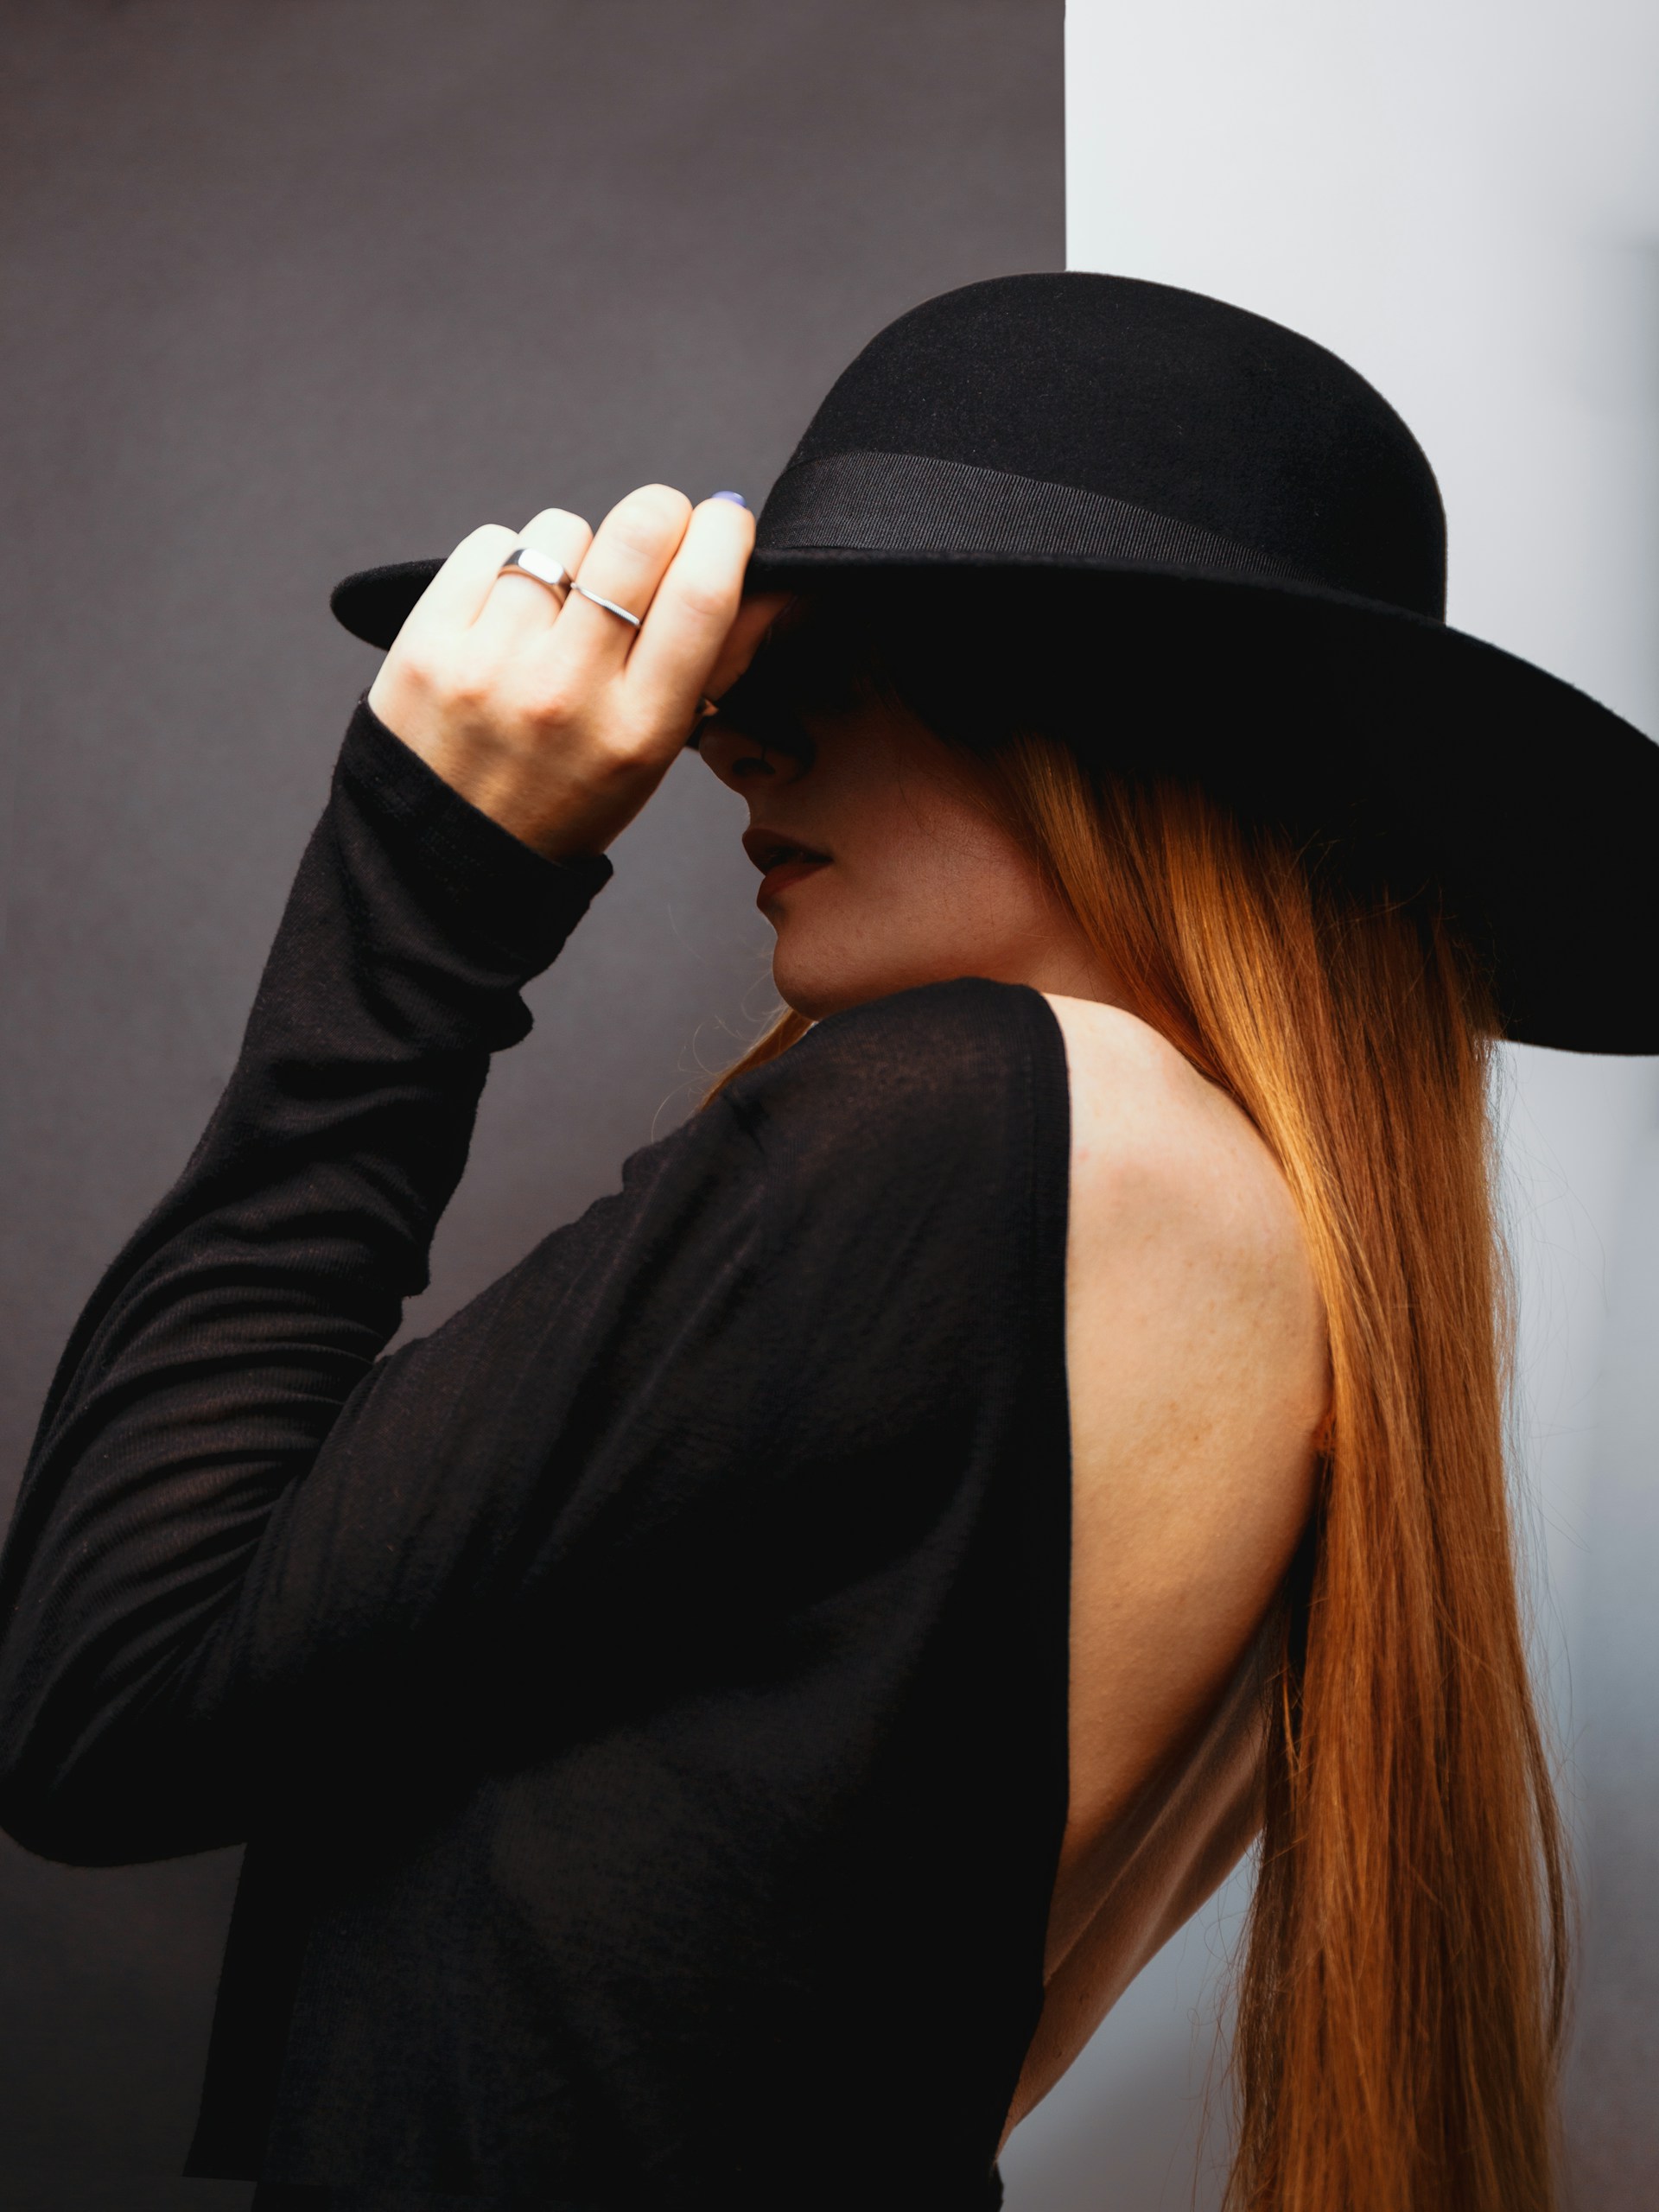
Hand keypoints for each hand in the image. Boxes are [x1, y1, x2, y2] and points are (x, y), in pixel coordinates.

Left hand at [366, 487, 786, 859]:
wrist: (445, 855)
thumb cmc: (564, 799)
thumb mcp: (654, 753)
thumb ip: (714, 666)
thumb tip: (771, 584)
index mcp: (640, 729)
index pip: (704, 594)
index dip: (725, 533)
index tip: (723, 522)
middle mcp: (568, 692)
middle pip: (638, 533)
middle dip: (660, 513)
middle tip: (654, 535)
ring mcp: (491, 664)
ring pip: (562, 530)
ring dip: (575, 551)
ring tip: (561, 606)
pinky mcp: (429, 642)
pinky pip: (489, 543)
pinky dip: (507, 561)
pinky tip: (507, 612)